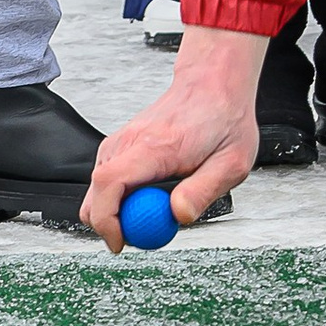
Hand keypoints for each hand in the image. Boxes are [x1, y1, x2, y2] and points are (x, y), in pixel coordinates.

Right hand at [82, 24, 265, 246]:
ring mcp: (121, 141)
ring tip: (160, 202)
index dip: (106, 220)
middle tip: (146, 230)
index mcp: (154, 146)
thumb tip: (178, 216)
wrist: (213, 83)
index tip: (121, 242)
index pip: (109, 183)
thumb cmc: (224, 118)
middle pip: (94, 193)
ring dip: (120, 208)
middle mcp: (129, 141)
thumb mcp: (232, 162)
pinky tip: (154, 190)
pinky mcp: (122, 145)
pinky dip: (124, 194)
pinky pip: (109, 180)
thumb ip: (204, 191)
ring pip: (98, 189)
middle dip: (110, 223)